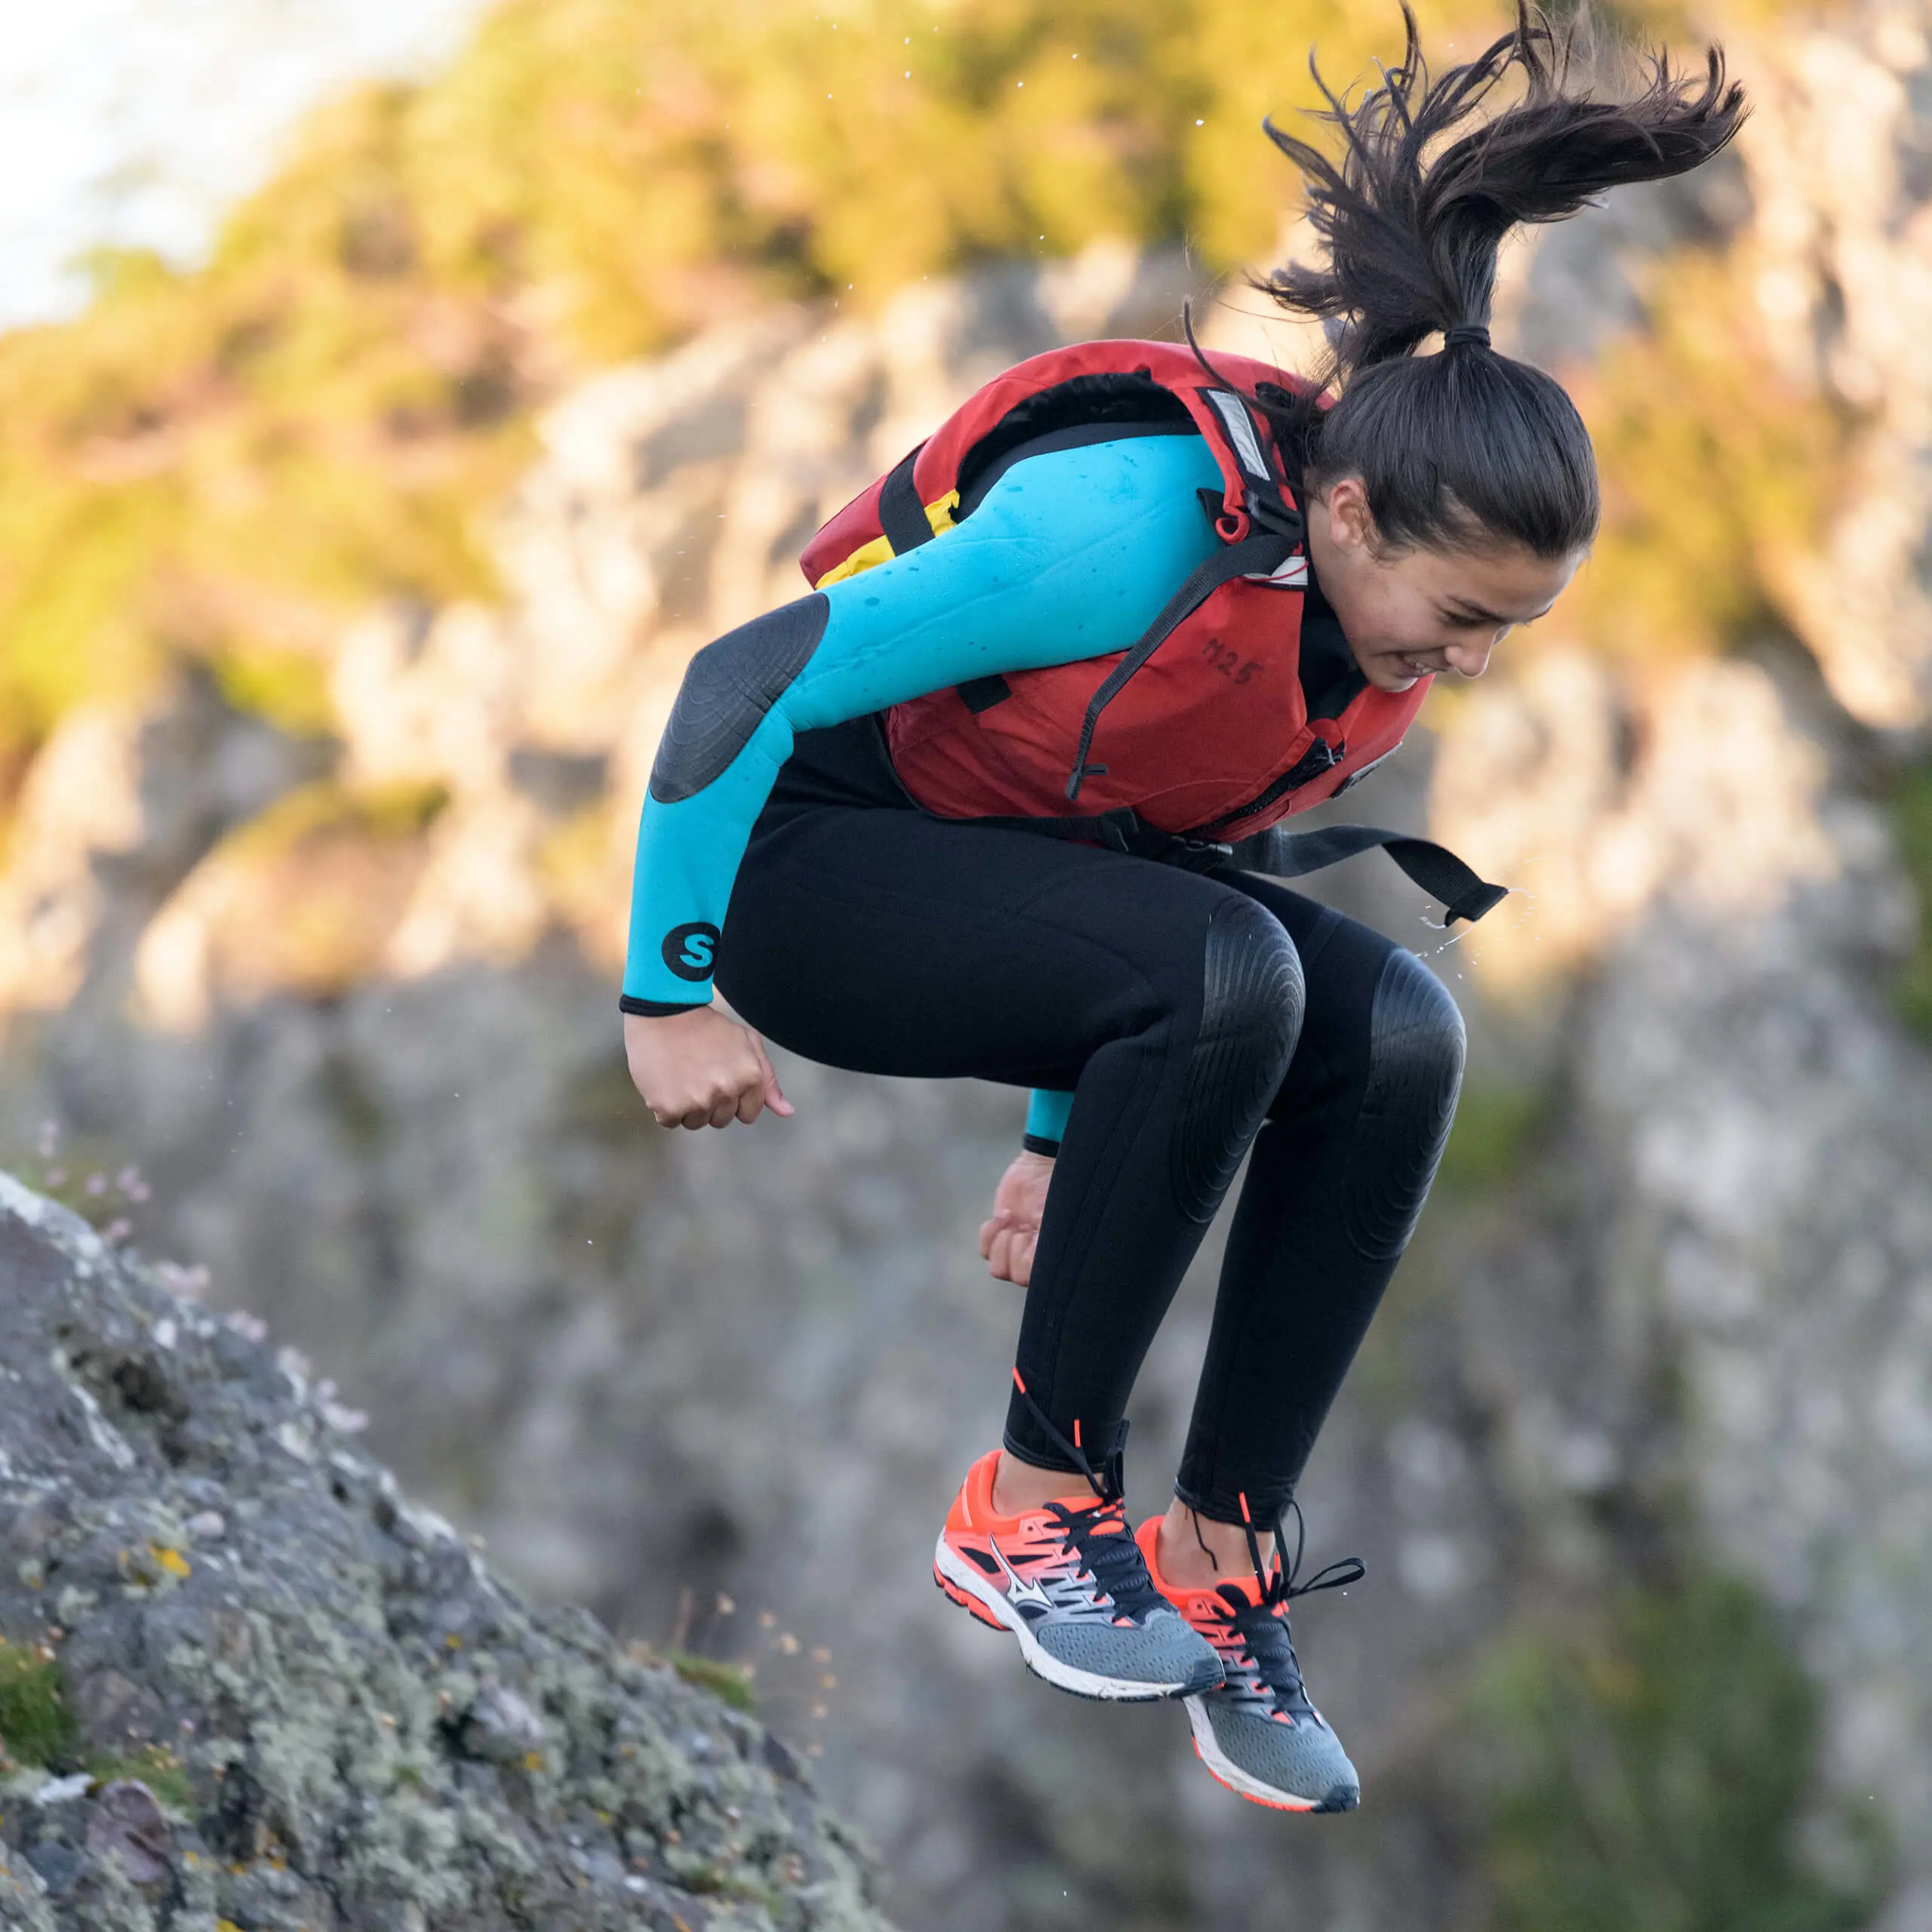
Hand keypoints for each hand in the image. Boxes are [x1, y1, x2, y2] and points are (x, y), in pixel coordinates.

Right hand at [624, 1006, 793, 1127]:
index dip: (734, 1099)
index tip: (720, 1080)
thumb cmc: (706, 1026)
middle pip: (722, 1120)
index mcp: (750, 1077)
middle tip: (698, 1074)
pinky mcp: (670, 1108)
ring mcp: (698, 1102)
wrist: (663, 1012)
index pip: (748, 1114)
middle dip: (712, 1102)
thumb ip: (769, 1080)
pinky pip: (671, 1122)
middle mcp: (726, 1091)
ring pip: (696, 1122)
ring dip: (688, 1106)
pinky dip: (666, 1107)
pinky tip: (666, 1082)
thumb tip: (786, 1112)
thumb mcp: (747, 1043)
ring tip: (681, 1076)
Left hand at [978, 1149, 1053, 1286]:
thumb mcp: (1057, 1214)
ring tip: (1012, 1220)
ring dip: (1001, 1242)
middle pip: (1013, 1276)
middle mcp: (1034, 1259)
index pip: (1035, 1280)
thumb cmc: (1056, 1190)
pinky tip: (1005, 1215)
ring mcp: (1015, 1250)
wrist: (1040, 1167)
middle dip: (1015, 1248)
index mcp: (1053, 1257)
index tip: (1035, 1235)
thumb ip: (1048, 1241)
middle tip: (1024, 1226)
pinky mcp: (998, 1238)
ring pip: (997, 1269)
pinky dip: (991, 1232)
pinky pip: (985, 1250)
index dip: (1028, 1260)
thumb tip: (1036, 1261)